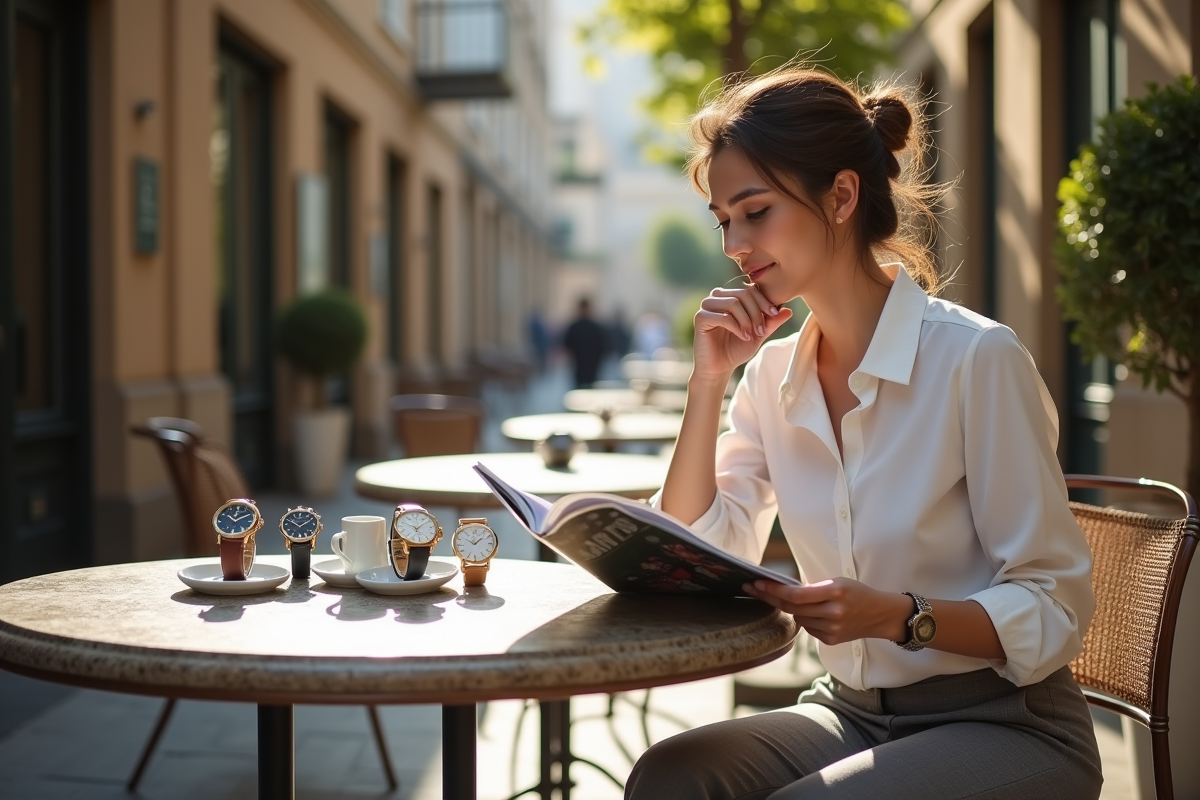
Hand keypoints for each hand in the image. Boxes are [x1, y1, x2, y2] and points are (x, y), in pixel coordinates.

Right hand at [692, 284, 792, 379]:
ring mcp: (707, 306)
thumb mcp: (758, 334)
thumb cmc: (736, 349)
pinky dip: (736, 327)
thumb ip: (771, 322)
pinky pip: (722, 316)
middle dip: (757, 312)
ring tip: (752, 335)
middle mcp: (717, 297)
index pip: (750, 289)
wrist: (719, 367)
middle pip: (743, 293)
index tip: (775, 315)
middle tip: (762, 330)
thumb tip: (788, 310)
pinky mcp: (700, 318)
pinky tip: (743, 337)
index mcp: (730, 296)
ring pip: (733, 303)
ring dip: (747, 319)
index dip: (764, 301)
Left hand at [742, 578, 910, 645]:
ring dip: (792, 609)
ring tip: (796, 600)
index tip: (756, 583)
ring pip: (798, 618)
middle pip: (791, 607)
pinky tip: (814, 614)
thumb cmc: (857, 593)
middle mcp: (833, 612)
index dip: (773, 590)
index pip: (796, 594)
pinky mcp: (830, 640)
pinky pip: (807, 628)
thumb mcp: (837, 582)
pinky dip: (805, 620)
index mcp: (835, 592)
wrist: (881, 615)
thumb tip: (782, 591)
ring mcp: (832, 629)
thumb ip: (812, 588)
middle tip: (752, 588)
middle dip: (769, 597)